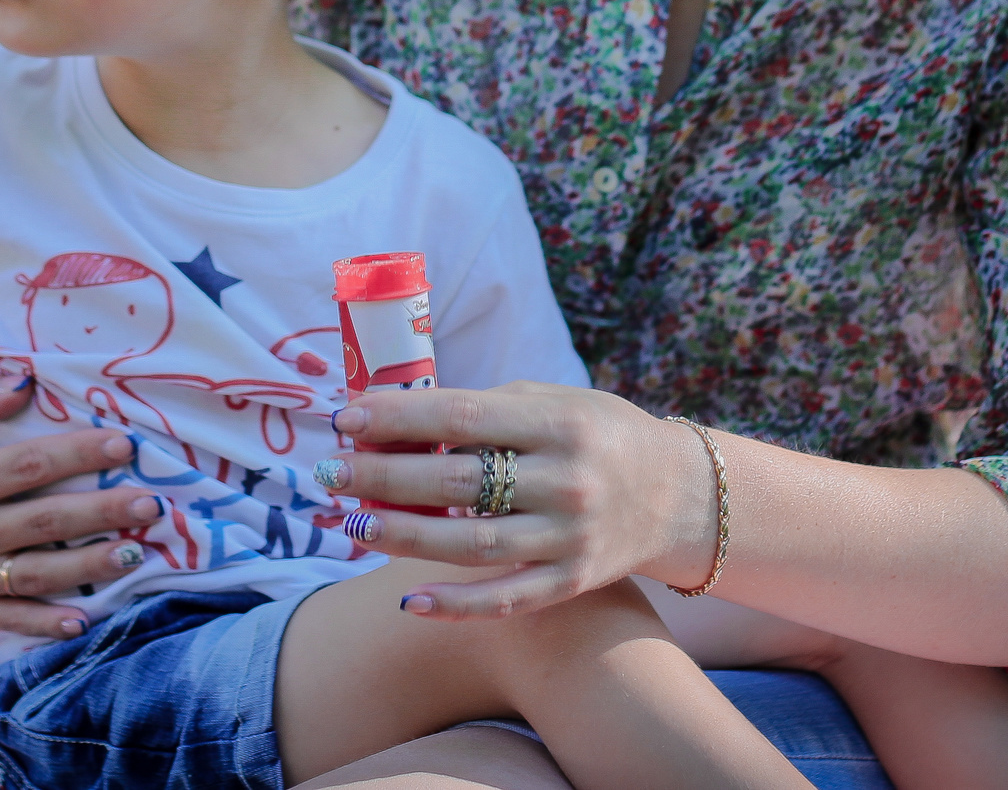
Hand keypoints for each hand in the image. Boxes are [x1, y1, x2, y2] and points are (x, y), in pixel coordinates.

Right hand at [0, 372, 167, 638]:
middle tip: (151, 503)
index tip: (125, 443)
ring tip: (137, 552)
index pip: (27, 466)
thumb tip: (24, 383)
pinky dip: (47, 624)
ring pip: (37, 574)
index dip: (78, 454)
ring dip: (90, 566)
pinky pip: (12, 619)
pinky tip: (85, 621)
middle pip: (43, 522)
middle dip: (102, 512)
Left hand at [318, 381, 715, 620]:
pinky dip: (456, 605)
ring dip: (402, 536)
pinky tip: (407, 601)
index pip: (461, 418)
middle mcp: (567, 481)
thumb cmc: (596, 435)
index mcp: (559, 422)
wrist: (677, 495)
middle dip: (383, 477)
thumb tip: (395, 416)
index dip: (397, 419)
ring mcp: (570, 537)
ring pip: (471, 545)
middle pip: (457, 484)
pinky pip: (506, 599)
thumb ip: (484, 410)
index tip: (346, 418)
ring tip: (351, 522)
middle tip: (330, 470)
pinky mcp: (572, 582)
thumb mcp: (553, 402)